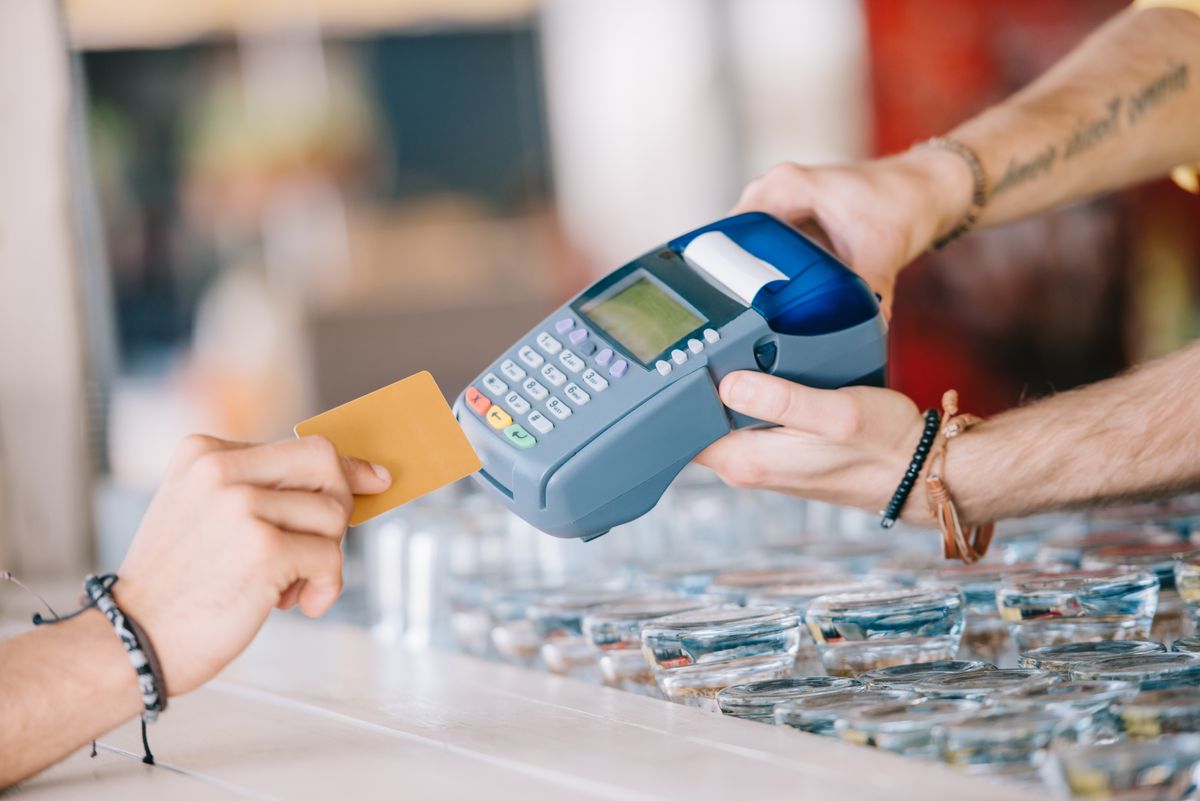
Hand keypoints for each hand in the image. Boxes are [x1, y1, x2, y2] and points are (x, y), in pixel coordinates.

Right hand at [112, 435, 391, 695]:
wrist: (132, 642)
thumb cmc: (179, 586)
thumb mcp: (207, 514)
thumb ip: (261, 490)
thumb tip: (351, 479)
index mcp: (205, 452)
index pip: (302, 445)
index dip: (346, 468)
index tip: (375, 479)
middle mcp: (222, 469)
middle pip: (326, 464)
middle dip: (339, 508)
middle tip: (317, 549)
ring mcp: (242, 506)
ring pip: (333, 515)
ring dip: (324, 558)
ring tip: (286, 587)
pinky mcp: (264, 547)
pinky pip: (332, 557)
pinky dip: (325, 587)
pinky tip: (295, 604)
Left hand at [695, 371, 926, 520]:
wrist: (919, 471)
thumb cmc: (884, 445)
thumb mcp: (836, 413)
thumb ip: (781, 400)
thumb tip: (728, 383)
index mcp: (748, 460)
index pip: (682, 431)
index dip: (673, 395)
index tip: (675, 358)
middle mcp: (747, 465)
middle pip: (695, 423)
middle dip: (693, 387)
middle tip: (701, 341)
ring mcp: (762, 459)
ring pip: (720, 420)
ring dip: (720, 390)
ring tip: (726, 349)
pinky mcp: (777, 451)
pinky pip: (745, 421)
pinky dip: (745, 396)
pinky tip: (756, 371)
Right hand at [734, 148, 973, 313]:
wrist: (925, 189)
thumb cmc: (904, 202)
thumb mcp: (884, 250)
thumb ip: (872, 291)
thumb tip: (867, 328)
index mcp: (786, 186)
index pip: (735, 231)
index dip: (726, 268)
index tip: (729, 304)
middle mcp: (775, 190)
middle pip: (736, 243)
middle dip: (737, 281)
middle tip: (742, 320)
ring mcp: (779, 203)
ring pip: (749, 247)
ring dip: (752, 278)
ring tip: (753, 315)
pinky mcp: (790, 218)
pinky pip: (766, 248)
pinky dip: (771, 271)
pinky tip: (776, 301)